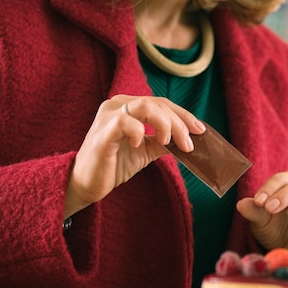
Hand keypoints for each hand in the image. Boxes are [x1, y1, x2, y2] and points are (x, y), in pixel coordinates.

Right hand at [64, 95, 205, 217]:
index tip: (200, 130)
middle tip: (189, 143)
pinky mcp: (102, 133)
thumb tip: (188, 139)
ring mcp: (107, 116)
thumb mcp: (145, 150)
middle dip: (179, 123)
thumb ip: (162, 141)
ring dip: (165, 124)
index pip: (161, 103)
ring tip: (168, 142)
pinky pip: (125, 122)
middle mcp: (116, 105)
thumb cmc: (114, 165)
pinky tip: (139, 145)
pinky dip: (139, 132)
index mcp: (127, 107)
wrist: (87, 184)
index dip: (183, 115)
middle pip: (157, 103)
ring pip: (145, 106)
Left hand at [236, 171, 287, 260]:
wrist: (287, 249)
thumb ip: (253, 212)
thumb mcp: (261, 222)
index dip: (270, 188)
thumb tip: (241, 204)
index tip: (258, 201)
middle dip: (284, 195)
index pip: (281, 179)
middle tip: (270, 208)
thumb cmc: (274, 229)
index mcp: (287, 185)